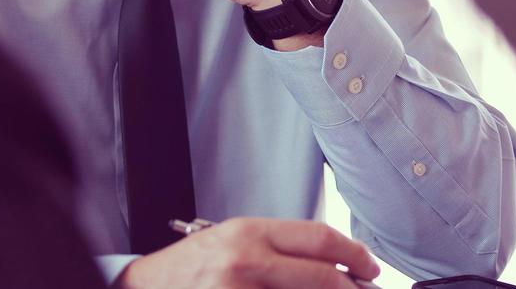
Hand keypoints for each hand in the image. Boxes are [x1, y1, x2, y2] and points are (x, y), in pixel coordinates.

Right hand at [112, 217, 378, 288]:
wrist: (146, 288)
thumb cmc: (189, 268)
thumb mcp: (232, 241)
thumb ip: (278, 249)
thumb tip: (329, 262)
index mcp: (248, 233)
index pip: (318, 238)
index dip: (353, 253)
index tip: (368, 266)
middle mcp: (246, 260)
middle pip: (322, 275)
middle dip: (351, 287)